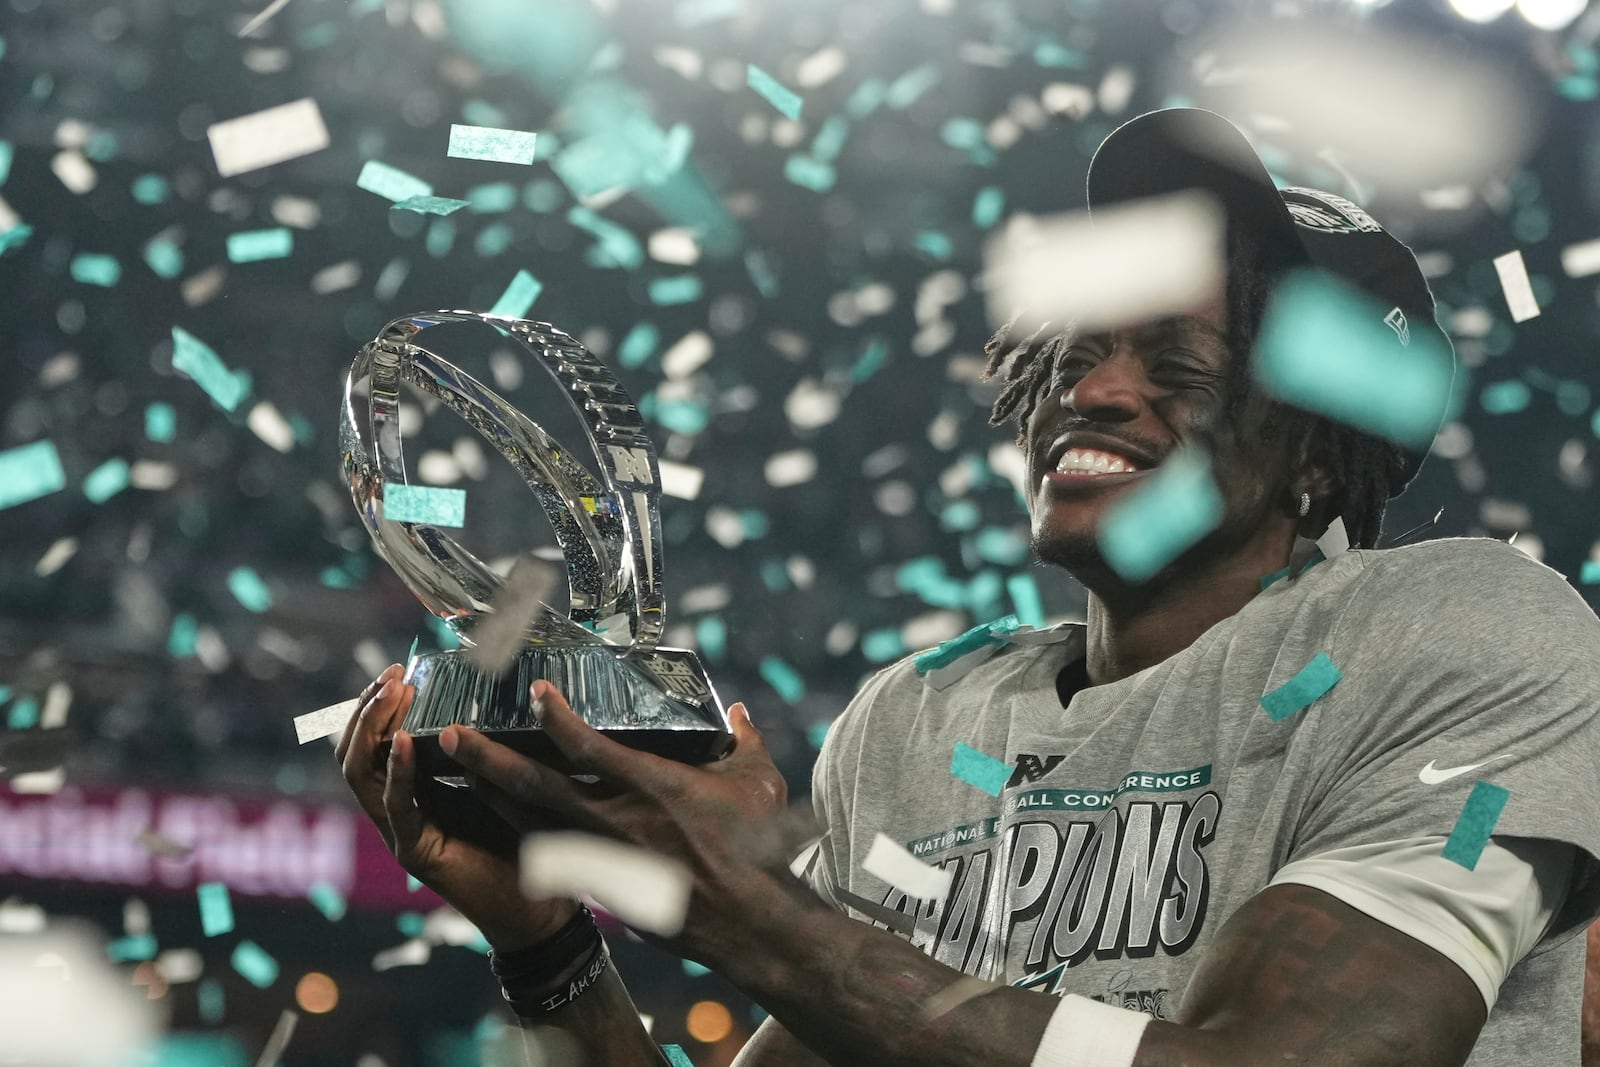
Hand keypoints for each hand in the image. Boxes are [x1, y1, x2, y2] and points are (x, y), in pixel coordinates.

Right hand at [336, 665, 575, 949]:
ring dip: (374, 730)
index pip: (376, 741)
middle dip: (368, 710)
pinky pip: (397, 808)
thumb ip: (483, 747)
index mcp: (416, 788)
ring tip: (391, 696)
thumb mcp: (502, 779)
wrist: (539, 907)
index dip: (380, 705)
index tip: (400, 670)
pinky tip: (404, 742)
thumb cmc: (525, 838)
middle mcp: (400, 808)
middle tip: (391, 676)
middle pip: (358, 752)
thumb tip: (491, 694)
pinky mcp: (416, 852)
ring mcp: (402, 831)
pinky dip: (397, 772)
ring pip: (362, 775)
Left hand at [438, 681, 791, 957]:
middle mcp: (616, 821)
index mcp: (652, 787)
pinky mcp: (602, 884)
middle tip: (452, 735)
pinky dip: (521, 834)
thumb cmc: (758, 849)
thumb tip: (736, 711)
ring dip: (491, 796)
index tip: (532, 692)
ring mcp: (604, 857)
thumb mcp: (760, 783)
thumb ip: (744, 740)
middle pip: (536, 786)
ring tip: (460, 772)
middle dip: (489, 759)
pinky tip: (502, 819)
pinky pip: (551, 854)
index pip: (589, 747)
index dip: (555, 717)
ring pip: (532, 823)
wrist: (748, 920)